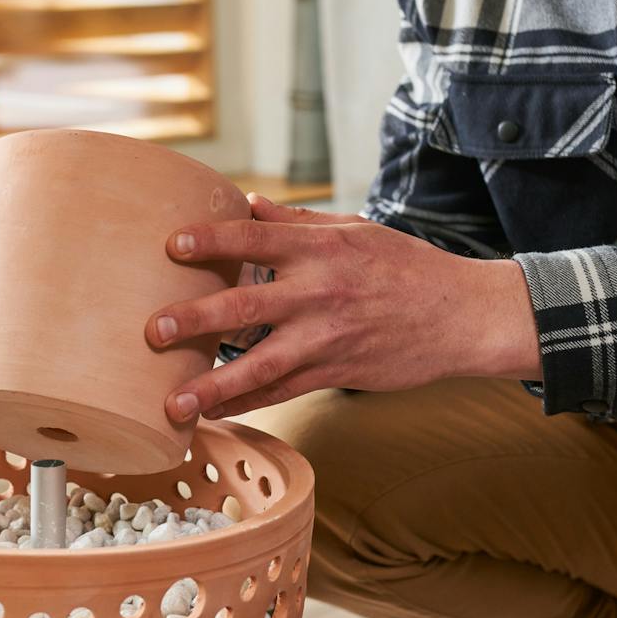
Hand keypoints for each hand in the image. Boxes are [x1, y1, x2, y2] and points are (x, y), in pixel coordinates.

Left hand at [148, 196, 542, 419]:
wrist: (463, 316)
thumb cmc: (407, 266)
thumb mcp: (356, 230)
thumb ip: (297, 221)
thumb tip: (246, 203)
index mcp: (321, 248)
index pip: (254, 238)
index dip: (211, 240)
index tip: (171, 245)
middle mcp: (319, 292)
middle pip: (245, 303)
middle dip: (196, 318)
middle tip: (153, 330)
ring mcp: (327, 337)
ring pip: (260, 365)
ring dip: (213, 385)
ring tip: (173, 401)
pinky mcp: (336, 371)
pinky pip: (282, 391)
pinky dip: (245, 405)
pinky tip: (212, 414)